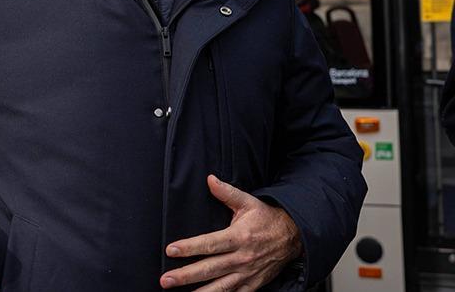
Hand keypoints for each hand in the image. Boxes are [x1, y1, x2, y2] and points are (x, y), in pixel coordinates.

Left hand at [161, 175, 301, 290]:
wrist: (294, 237)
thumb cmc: (267, 219)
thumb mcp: (248, 202)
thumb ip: (227, 192)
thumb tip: (210, 179)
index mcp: (238, 237)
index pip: (209, 244)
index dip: (189, 248)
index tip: (171, 250)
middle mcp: (242, 258)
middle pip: (210, 268)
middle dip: (186, 275)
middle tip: (166, 280)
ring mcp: (248, 273)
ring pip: (221, 286)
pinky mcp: (254, 284)